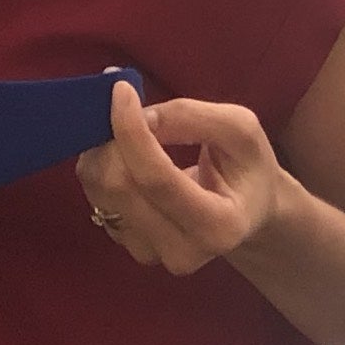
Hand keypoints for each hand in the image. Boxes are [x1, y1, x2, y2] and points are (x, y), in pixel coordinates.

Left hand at [77, 81, 289, 274]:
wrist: (246, 211)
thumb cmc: (248, 168)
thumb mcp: (240, 130)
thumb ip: (193, 117)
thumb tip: (140, 116)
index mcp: (219, 226)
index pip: (157, 179)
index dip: (132, 131)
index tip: (121, 90)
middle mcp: (181, 251)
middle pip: (119, 187)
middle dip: (113, 137)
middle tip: (125, 106)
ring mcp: (150, 253)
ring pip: (100, 192)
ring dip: (104, 149)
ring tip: (129, 129)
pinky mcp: (126, 244)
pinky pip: (96, 197)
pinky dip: (102, 166)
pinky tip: (126, 155)